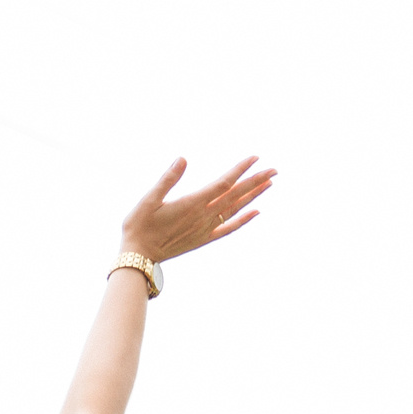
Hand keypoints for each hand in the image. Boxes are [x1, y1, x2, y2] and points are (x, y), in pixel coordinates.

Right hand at [119, 158, 274, 265]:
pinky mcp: (203, 239)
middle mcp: (204, 216)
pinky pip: (228, 228)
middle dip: (256, 181)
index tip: (256, 158)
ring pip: (235, 209)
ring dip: (253, 196)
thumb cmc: (138, 225)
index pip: (224, 183)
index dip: (241, 170)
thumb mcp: (148, 199)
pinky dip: (243, 220)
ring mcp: (205, 228)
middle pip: (235, 195)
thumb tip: (183, 159)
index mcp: (193, 203)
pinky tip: (256, 212)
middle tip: (274, 169)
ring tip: (269, 184)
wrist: (138, 256)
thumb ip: (168, 179)